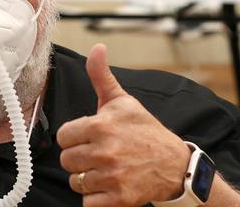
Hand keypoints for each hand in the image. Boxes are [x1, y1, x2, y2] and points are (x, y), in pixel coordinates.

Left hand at [56, 43, 192, 206]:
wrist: (175, 164)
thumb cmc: (145, 132)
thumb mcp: (123, 101)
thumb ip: (102, 76)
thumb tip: (97, 48)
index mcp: (101, 126)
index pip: (63, 136)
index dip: (74, 138)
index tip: (88, 138)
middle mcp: (105, 151)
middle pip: (67, 161)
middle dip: (79, 159)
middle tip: (98, 155)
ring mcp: (112, 176)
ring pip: (76, 182)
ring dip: (88, 179)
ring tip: (105, 170)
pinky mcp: (119, 198)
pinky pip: (88, 203)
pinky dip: (95, 199)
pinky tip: (109, 186)